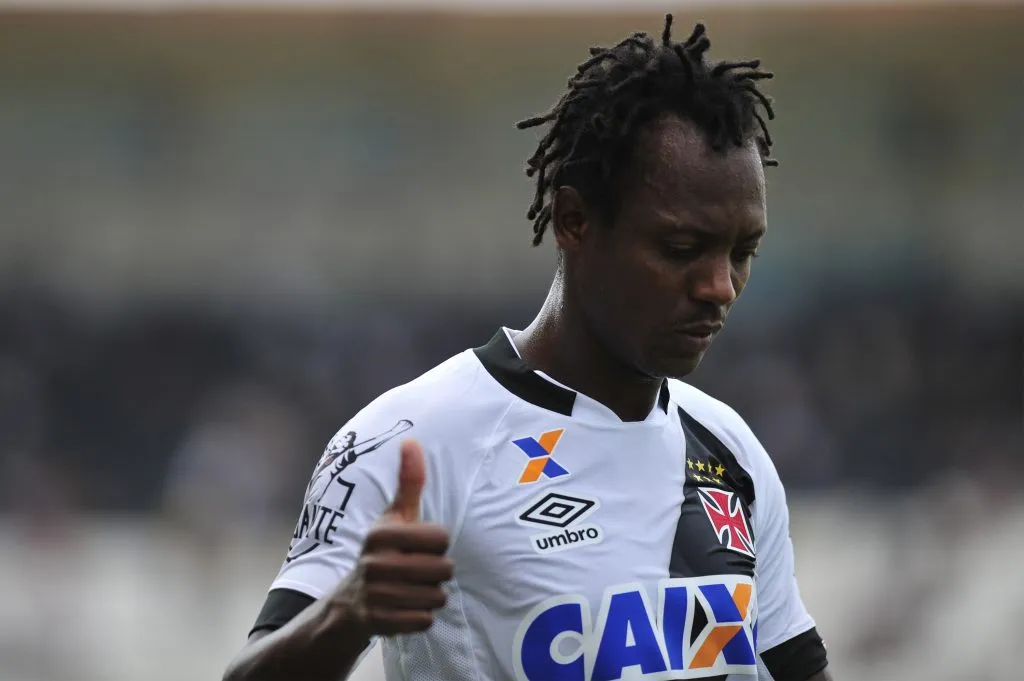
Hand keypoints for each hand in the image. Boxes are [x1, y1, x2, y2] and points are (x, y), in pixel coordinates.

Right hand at [338, 439, 452, 636]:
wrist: (347, 604)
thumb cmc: (382, 552)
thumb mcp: (393, 517)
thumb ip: (408, 481)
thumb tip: (411, 440)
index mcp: (381, 534)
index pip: (442, 539)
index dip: (437, 545)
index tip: (418, 547)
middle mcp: (376, 563)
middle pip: (445, 570)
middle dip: (437, 573)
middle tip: (416, 572)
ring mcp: (376, 595)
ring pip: (437, 597)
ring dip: (430, 596)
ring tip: (410, 589)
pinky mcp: (379, 623)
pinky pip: (425, 621)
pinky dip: (420, 618)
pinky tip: (404, 608)